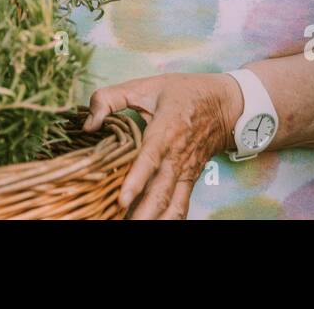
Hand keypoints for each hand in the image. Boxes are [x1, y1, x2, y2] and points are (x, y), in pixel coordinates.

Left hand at [82, 72, 242, 219]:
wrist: (225, 104)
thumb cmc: (182, 92)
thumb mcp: (144, 85)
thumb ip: (109, 99)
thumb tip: (88, 124)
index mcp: (166, 130)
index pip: (150, 159)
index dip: (136, 180)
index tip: (122, 200)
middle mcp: (177, 156)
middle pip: (160, 191)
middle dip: (142, 213)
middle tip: (119, 221)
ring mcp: (185, 171)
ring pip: (171, 204)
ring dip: (153, 219)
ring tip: (133, 228)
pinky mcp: (189, 180)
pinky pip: (180, 206)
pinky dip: (169, 220)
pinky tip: (151, 226)